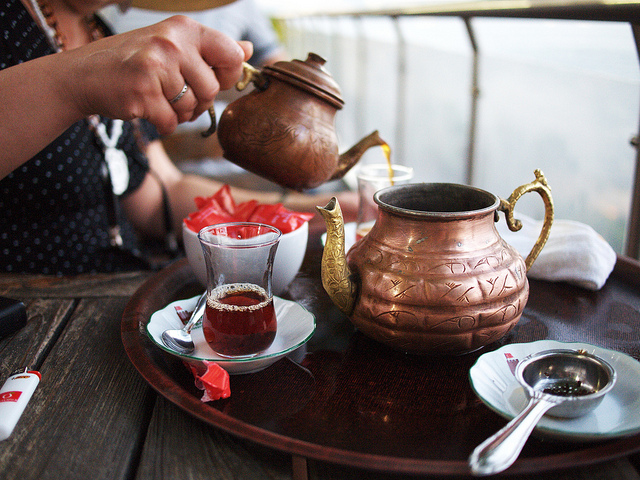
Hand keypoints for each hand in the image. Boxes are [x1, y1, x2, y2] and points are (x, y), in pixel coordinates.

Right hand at [64, 15, 251, 134]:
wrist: (84, 75)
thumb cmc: (134, 62)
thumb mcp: (173, 46)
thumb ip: (211, 49)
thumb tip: (247, 49)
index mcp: (184, 29)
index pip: (232, 55)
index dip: (226, 76)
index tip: (208, 78)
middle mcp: (172, 43)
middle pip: (211, 89)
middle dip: (198, 101)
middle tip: (175, 95)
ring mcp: (156, 67)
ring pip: (192, 108)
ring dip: (179, 114)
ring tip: (159, 100)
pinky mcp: (142, 93)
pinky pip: (171, 122)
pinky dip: (162, 123)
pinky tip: (147, 109)